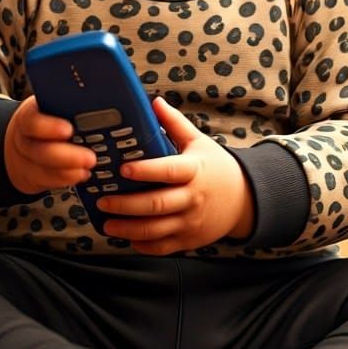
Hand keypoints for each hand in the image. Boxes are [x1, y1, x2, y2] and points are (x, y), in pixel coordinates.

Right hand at [4, 96, 97, 194]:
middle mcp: (25, 137)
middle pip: (40, 149)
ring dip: (68, 171)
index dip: (48, 127)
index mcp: (30, 113)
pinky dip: (65, 180)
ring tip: (89, 167)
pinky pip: (47, 181)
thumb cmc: (48, 116)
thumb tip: (109, 88)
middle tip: (90, 157)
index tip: (69, 130)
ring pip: (43, 169)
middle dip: (67, 156)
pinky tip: (81, 174)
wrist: (23, 142)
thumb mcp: (53, 101)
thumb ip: (71, 99)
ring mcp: (27, 159)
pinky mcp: (33, 176)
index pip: (32, 119)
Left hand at [97, 96, 254, 255]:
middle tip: (103, 201)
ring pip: (155, 230)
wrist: (244, 200)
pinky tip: (127, 238)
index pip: (168, 171)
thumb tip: (154, 101)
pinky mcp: (189, 240)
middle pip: (157, 204)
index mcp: (194, 171)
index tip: (123, 168)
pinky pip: (163, 247)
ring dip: (128, 229)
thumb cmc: (217, 168)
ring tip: (107, 223)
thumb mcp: (199, 142)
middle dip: (126, 205)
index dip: (145, 171)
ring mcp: (191, 222)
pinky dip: (143, 245)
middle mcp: (192, 198)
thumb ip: (175, 123)